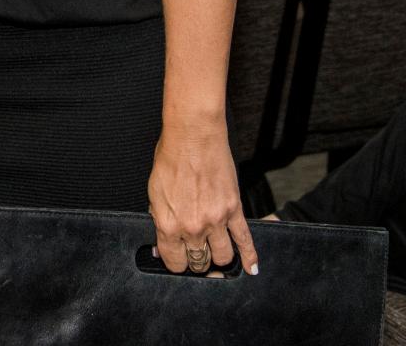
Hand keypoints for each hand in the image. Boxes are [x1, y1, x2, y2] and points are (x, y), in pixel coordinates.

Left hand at [148, 119, 257, 276]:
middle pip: (199, 262)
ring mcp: (215, 220)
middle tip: (197, 253)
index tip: (178, 258)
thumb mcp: (154, 193)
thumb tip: (162, 239)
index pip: (174, 262)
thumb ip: (160, 219)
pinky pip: (244, 240)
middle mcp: (192, 227)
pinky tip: (251, 267)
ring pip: (222, 257)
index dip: (176, 262)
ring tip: (215, 251)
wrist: (193, 137)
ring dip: (219, 257)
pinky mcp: (234, 210)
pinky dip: (249, 256)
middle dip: (197, 261)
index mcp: (168, 224)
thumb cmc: (171, 159)